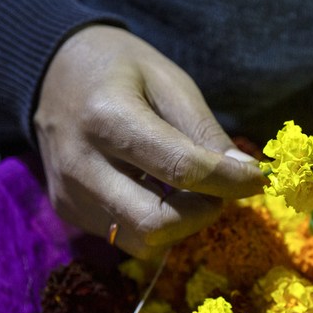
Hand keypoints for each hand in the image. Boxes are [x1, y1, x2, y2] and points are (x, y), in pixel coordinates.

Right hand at [34, 25, 265, 258]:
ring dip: (181, 223)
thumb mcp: (170, 82)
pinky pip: (127, 237)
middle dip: (202, 213)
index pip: (181, 169)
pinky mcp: (69, 213)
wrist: (53, 73)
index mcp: (108, 117)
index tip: (258, 179)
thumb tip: (247, 175)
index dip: (229, 181)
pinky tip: (155, 190)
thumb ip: (206, 131)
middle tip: (217, 187)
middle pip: (157, 224)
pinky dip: (156, 223)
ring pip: (144, 241)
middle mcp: (81, 164)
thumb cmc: (121, 71)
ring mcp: (70, 194)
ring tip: (186, 188)